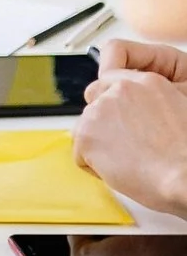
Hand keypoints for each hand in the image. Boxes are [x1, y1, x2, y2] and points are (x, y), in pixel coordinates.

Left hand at [77, 48, 186, 216]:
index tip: (122, 122)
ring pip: (86, 129)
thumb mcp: (176, 109)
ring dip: (100, 146)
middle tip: (128, 147)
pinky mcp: (86, 134)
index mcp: (146, 81)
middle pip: (95, 103)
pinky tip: (119, 171)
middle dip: (104, 125)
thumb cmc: (183, 153)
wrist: (182, 174)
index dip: (113, 105)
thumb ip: (149, 102)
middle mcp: (120, 90)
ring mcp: (100, 110)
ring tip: (129, 161)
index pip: (111, 81)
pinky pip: (80, 154)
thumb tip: (134, 111)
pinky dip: (94, 167)